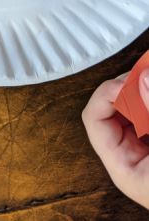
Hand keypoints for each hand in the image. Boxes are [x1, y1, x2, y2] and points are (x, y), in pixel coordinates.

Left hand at [82, 69, 148, 208]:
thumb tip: (143, 78)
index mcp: (124, 167)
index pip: (94, 119)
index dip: (108, 93)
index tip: (132, 79)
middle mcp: (130, 158)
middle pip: (113, 109)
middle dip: (131, 86)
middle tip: (148, 70)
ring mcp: (145, 150)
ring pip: (134, 108)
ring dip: (145, 88)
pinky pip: (145, 115)